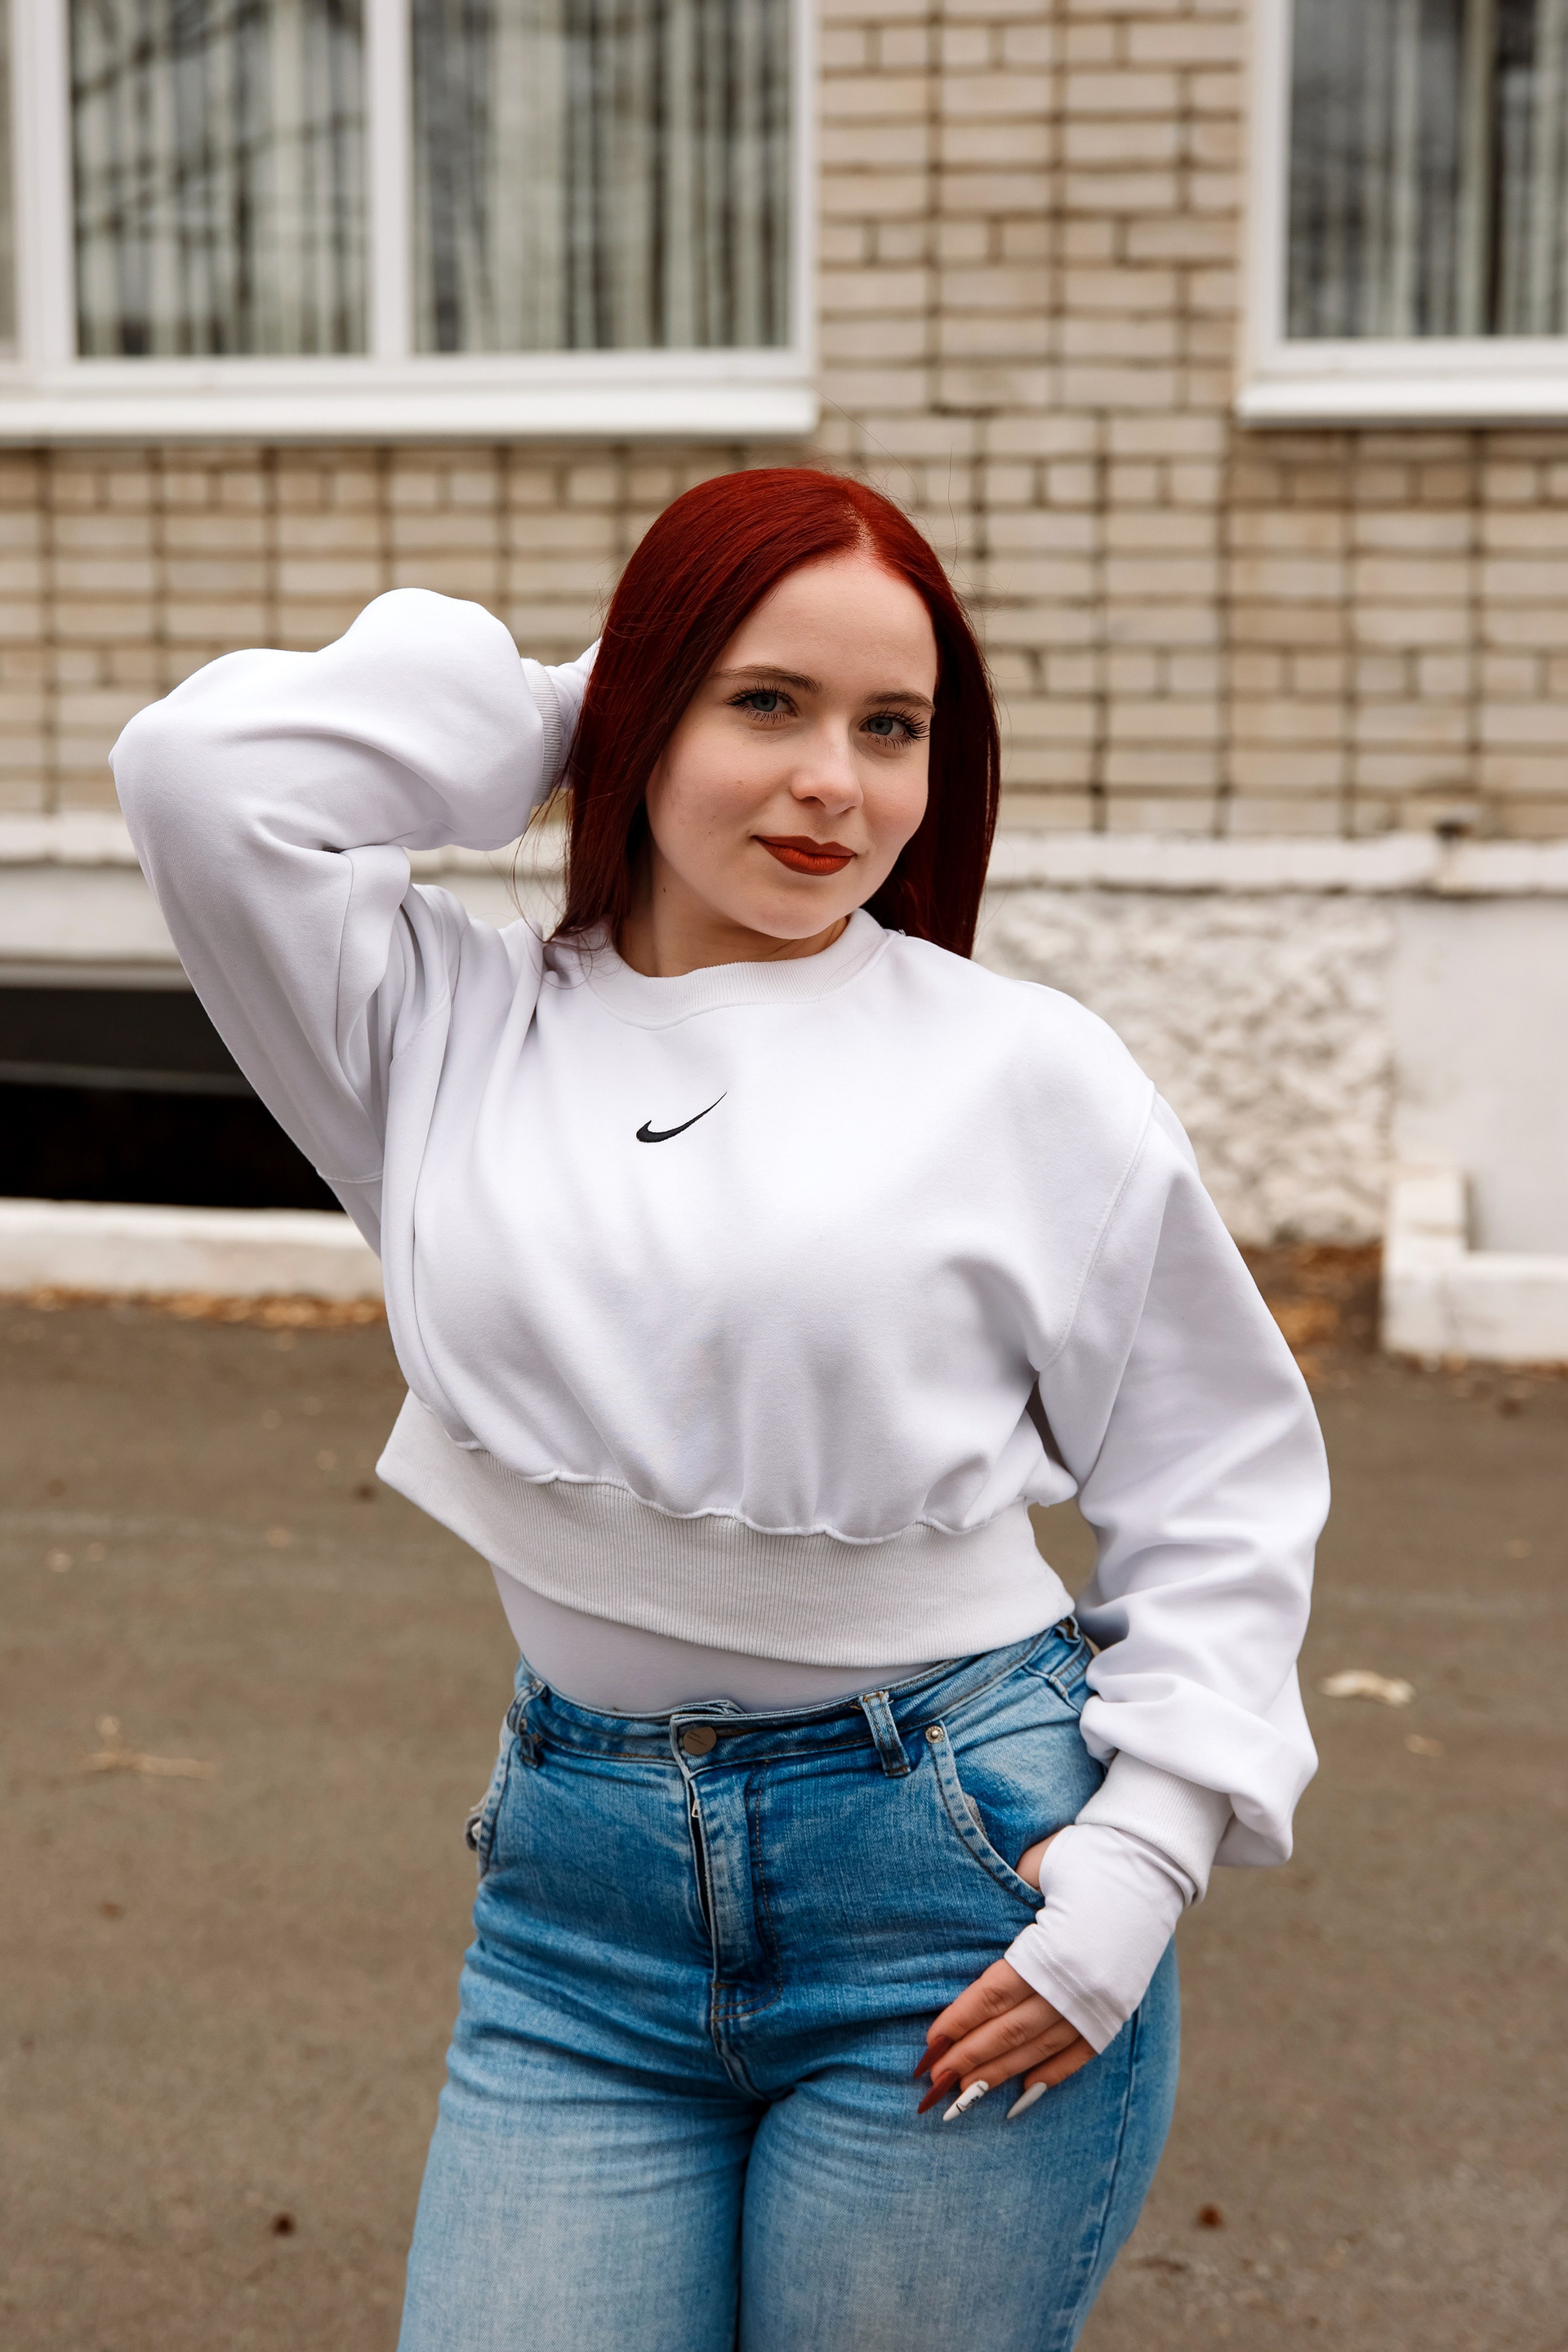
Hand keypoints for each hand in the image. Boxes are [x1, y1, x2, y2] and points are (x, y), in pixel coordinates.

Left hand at [912, 1832, 1096, 2119]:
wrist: (1154, 1862)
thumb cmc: (1089, 1854)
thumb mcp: (1039, 1864)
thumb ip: (1005, 1890)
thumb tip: (969, 1911)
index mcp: (1050, 1947)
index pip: (992, 1995)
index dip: (959, 2021)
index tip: (930, 2044)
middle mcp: (1075, 1983)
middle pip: (1010, 2030)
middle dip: (970, 2058)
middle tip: (937, 2083)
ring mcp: (1100, 2001)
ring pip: (1040, 2047)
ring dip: (1002, 2072)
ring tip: (969, 2093)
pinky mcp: (1118, 2009)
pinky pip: (1081, 2051)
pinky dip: (1053, 2073)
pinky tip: (1026, 2091)